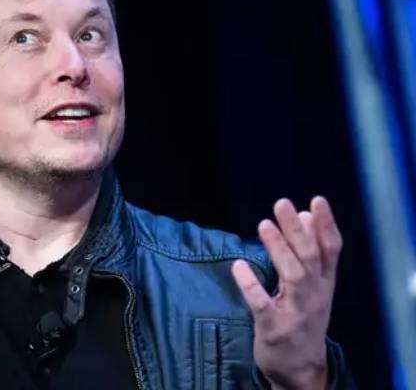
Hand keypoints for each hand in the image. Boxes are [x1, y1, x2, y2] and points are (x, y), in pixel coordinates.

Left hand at [232, 196, 342, 389]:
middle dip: (296, 230)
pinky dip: (251, 285)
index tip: (317, 200)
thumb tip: (304, 215)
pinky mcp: (274, 327)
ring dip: (278, 249)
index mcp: (325, 284)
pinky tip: (238, 266)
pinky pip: (262, 304)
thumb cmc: (304, 319)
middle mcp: (315, 295)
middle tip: (281, 203)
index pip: (331, 250)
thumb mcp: (314, 288)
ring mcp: (295, 312)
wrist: (300, 369)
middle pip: (309, 258)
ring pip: (292, 276)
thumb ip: (310, 253)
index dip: (326, 225)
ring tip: (264, 225)